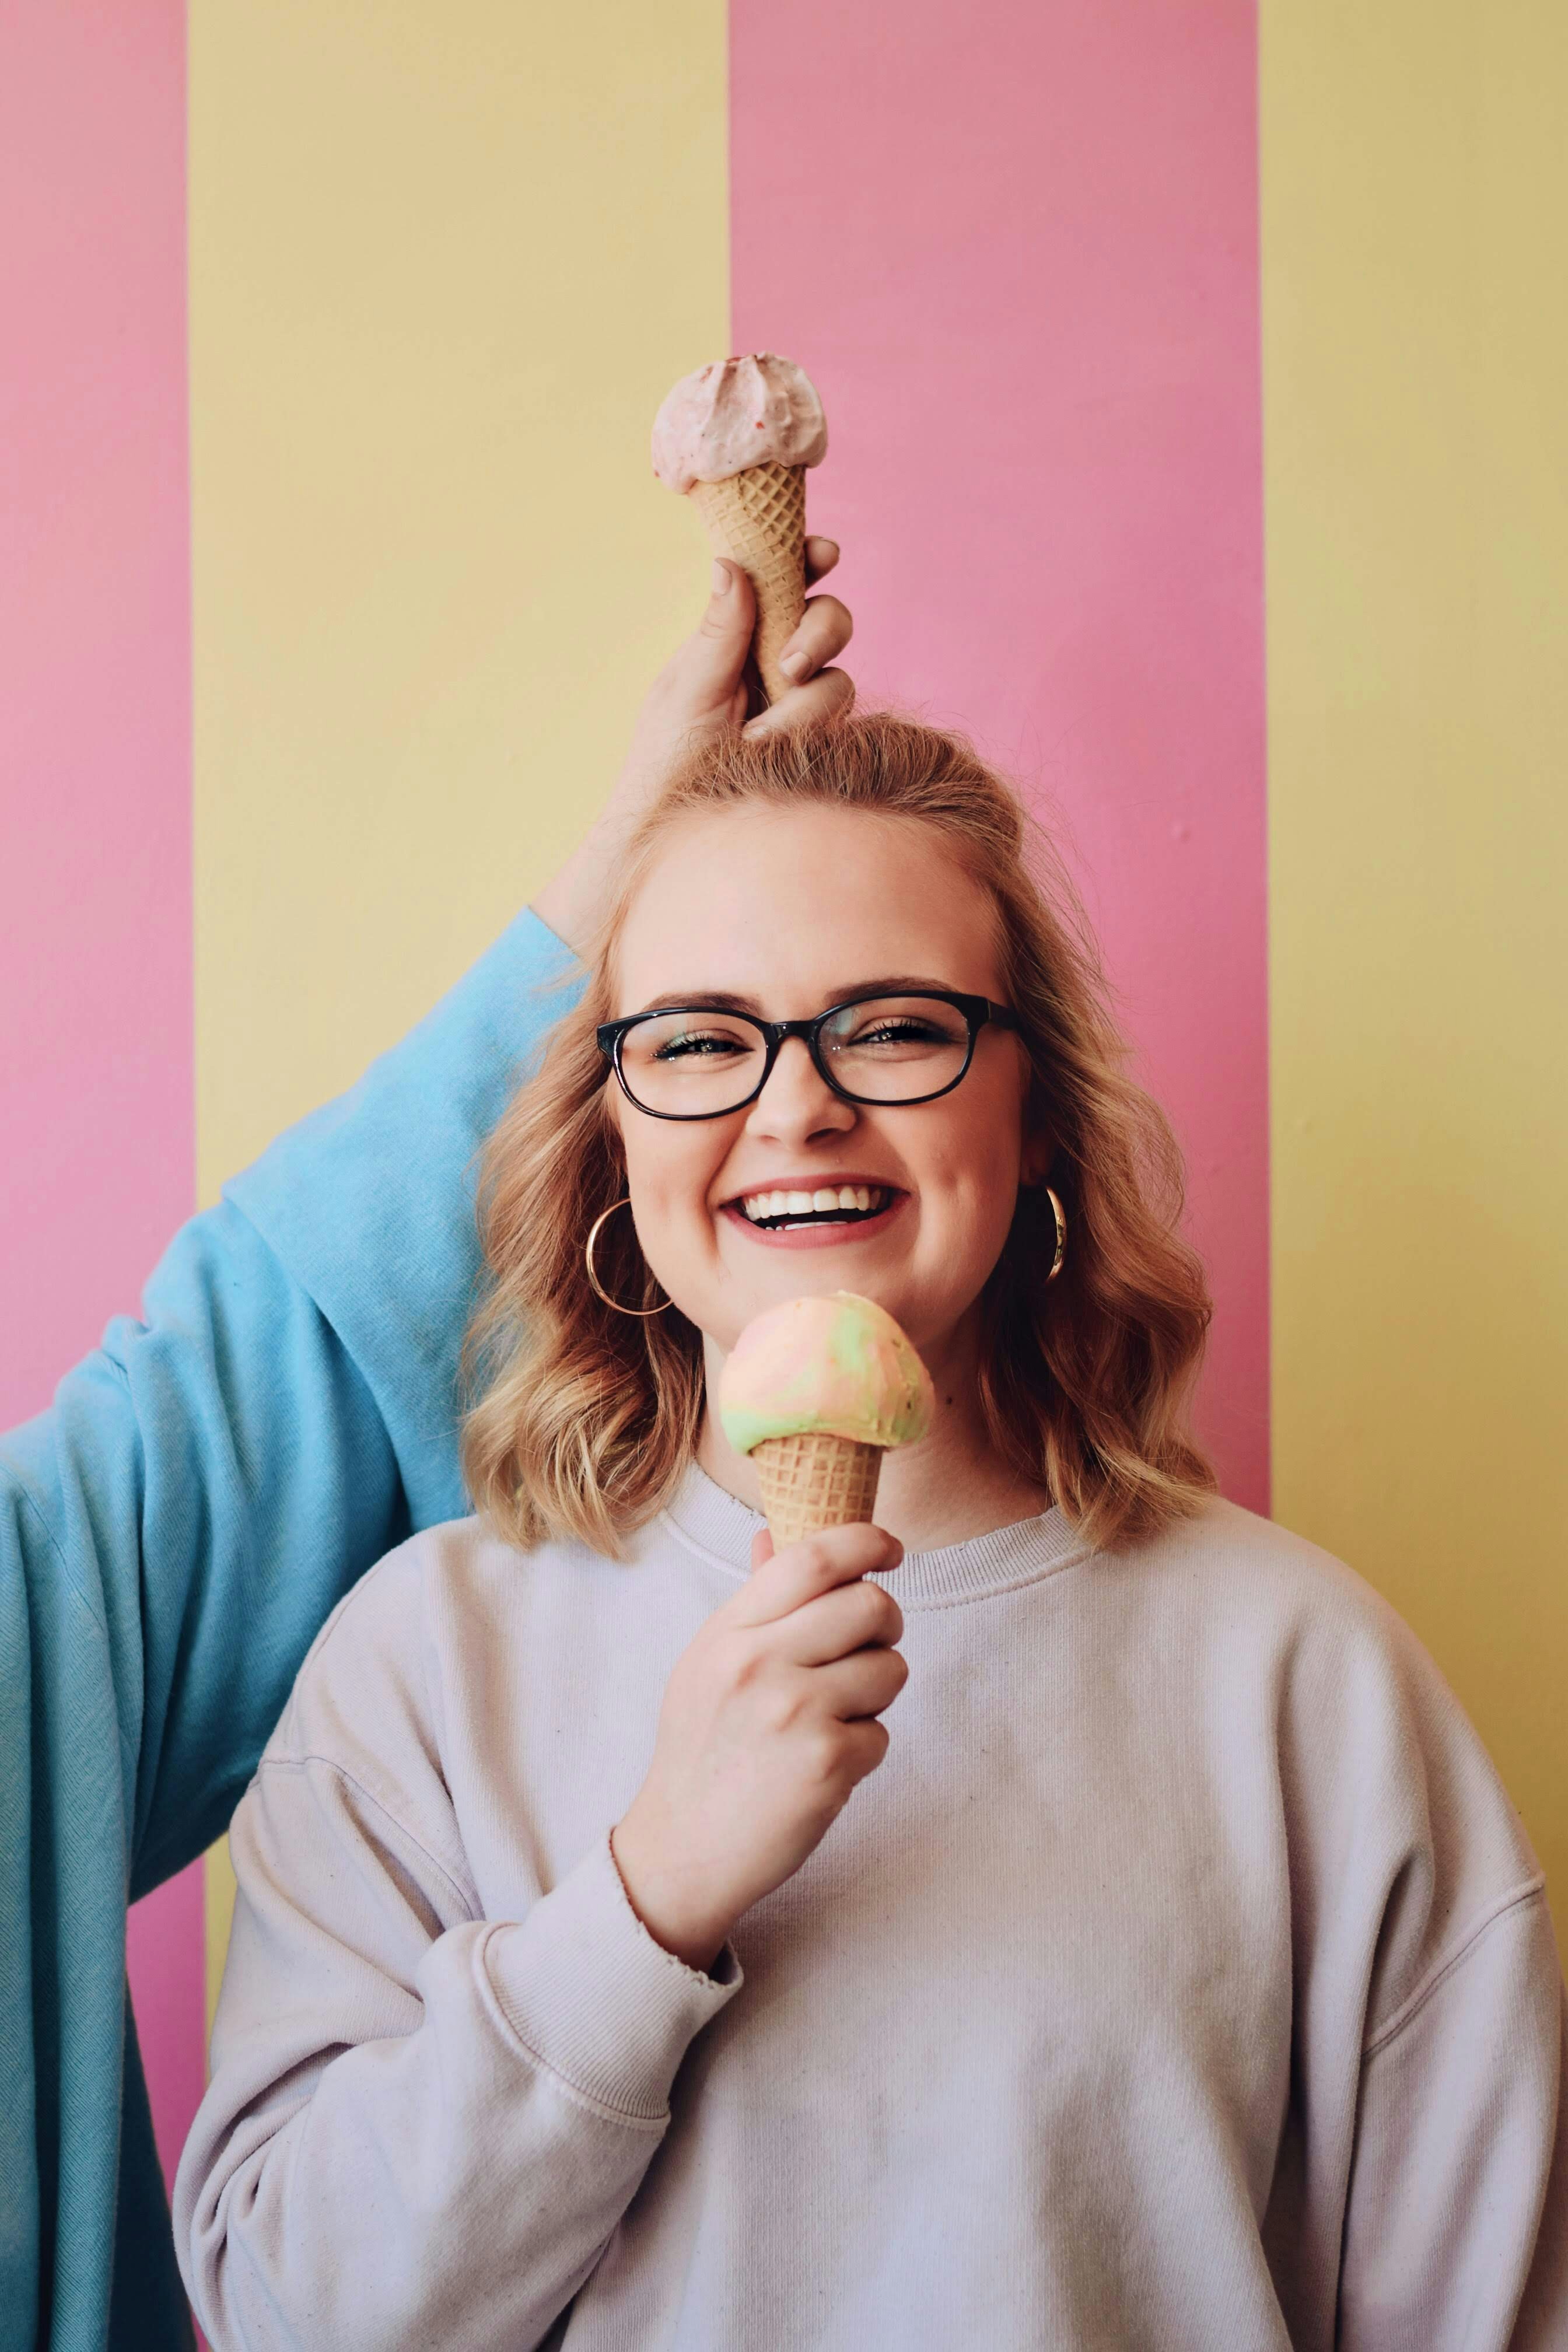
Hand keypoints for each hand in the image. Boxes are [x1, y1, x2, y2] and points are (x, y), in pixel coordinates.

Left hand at [530, 543, 853, 955]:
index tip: (822, 554)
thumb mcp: (687, 689)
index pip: (784, 581)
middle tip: (787, 666)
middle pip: (830, 621)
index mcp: (739, 636)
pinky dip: (802, 735)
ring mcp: (800, 707)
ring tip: (751, 738)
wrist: (669, 832)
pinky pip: (838, 724)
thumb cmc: (665, 761)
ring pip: (837, 679)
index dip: (809, 559)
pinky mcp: (816, 745)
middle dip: (818, 634)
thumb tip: (729, 563)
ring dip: (798, 706)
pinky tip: (766, 753)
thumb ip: (719, 632)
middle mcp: (776, 665)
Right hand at [610, 1522, 905, 1972]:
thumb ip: (751, 1600)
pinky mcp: (827, 1763)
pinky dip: (862, 1750)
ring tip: (835, 1716)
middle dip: (887, 1623)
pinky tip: (822, 1766)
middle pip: (869, 1605)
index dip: (865, 1541)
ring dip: (877, 1692)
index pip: (812, 1558)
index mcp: (730, 1632)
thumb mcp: (707, 1663)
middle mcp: (761, 1663)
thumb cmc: (701, 1751)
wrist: (684, 1849)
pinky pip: (881, 1733)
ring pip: (890, 1668)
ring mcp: (796, 1712)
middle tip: (871, 1645)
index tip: (889, 1548)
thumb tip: (772, 1536)